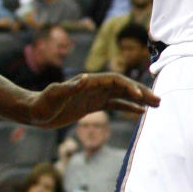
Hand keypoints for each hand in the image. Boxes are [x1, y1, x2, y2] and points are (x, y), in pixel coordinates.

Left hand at [26, 72, 158, 127]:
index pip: (115, 81)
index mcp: (89, 83)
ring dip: (139, 99)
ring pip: (123, 95)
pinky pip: (115, 104)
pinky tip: (140, 113)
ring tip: (157, 106)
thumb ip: (69, 87)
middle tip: (159, 100)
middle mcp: (95, 87)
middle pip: (124, 86)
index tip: (141, 96)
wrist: (34, 112)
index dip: (129, 86)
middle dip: (142, 92)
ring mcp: (95, 95)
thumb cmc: (42, 104)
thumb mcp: (54, 96)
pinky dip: (128, 107)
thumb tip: (86, 79)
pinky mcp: (93, 105)